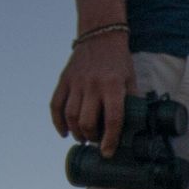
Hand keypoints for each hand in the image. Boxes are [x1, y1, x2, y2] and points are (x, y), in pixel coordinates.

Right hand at [52, 31, 133, 153]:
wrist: (100, 35)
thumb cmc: (119, 61)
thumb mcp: (131, 80)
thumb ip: (131, 102)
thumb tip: (133, 127)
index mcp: (113, 86)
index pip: (112, 119)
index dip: (110, 140)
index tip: (107, 152)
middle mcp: (93, 85)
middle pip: (87, 121)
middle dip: (92, 137)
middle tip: (96, 141)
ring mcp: (76, 82)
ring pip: (70, 116)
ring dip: (76, 132)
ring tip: (83, 137)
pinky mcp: (64, 80)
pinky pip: (55, 105)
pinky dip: (57, 122)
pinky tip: (64, 132)